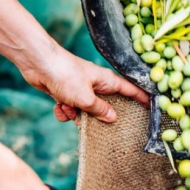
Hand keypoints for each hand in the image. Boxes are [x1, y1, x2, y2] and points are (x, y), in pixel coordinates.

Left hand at [20, 45, 147, 122]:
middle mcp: (97, 85)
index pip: (131, 90)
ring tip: (69, 109)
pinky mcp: (66, 93)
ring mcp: (81, 89)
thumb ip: (99, 109)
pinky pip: (71, 109)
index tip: (152, 108)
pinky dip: (64, 111)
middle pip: (107, 105)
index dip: (142, 99)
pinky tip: (58, 107)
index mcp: (107, 81)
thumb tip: (112, 118)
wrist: (38, 63)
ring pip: (86, 110)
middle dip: (100, 115)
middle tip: (100, 126)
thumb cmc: (65, 74)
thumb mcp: (85, 97)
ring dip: (77, 115)